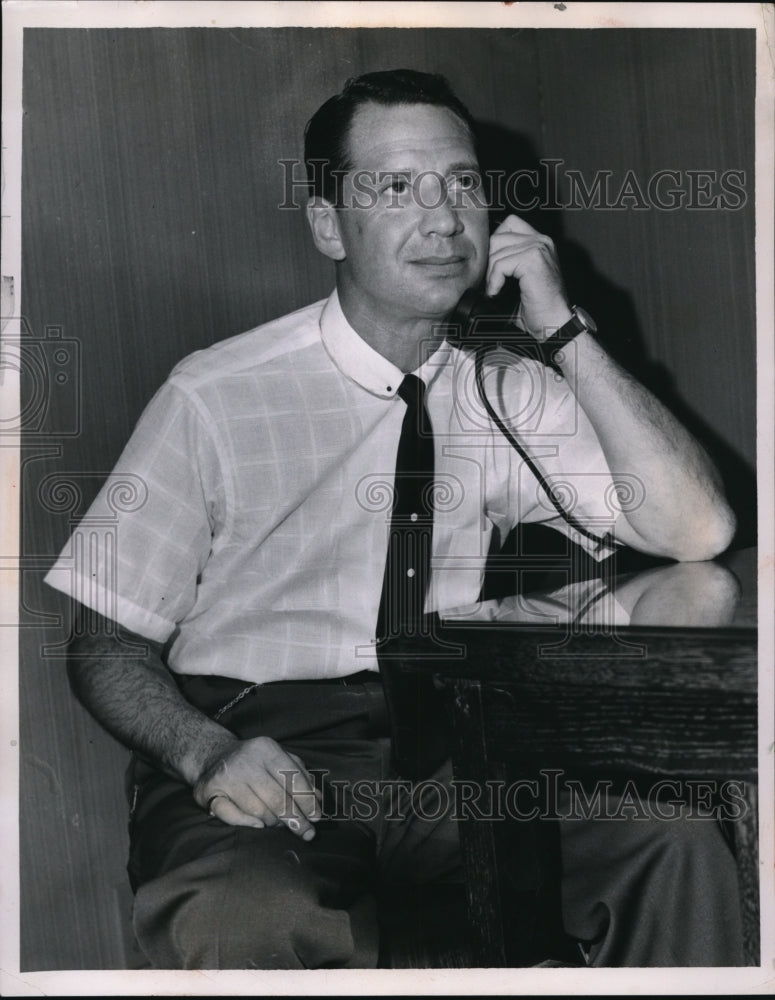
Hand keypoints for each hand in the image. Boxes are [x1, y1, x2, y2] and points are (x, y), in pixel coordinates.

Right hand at [192, 736, 322, 839]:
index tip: (317, 817)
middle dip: (295, 819)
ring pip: (258, 810)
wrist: (213, 755)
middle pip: (277, 798)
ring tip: (279, 824)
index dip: (307, 801)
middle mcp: (246, 761)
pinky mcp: (210, 792)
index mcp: (266, 749)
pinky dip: (246, 823)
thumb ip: (301, 776)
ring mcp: (226, 776)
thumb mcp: (279, 758)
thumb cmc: (255, 761)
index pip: (292, 778)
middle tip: (307, 832)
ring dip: (273, 823)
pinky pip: (230, 815)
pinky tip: (258, 826)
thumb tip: (319, 799)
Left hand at [485, 215, 572, 339]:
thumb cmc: (537, 307)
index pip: (508, 224)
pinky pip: (500, 264)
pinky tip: (497, 293)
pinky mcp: (533, 260)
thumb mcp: (518, 279)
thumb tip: (477, 259)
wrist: (553, 324)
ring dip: (490, 274)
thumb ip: (504, 262)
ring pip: (496, 251)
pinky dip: (494, 281)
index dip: (494, 245)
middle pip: (497, 236)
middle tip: (490, 283)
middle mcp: (542, 240)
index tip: (492, 269)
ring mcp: (539, 248)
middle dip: (488, 261)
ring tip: (494, 290)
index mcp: (540, 241)